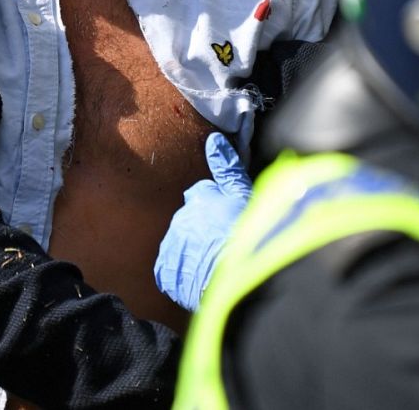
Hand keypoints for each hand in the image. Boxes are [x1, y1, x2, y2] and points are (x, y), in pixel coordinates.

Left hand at [154, 132, 251, 311]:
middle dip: (206, 230)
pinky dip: (184, 276)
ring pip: (181, 245)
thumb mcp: (245, 195)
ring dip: (195, 254)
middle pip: (191, 221)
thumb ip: (228, 169)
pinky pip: (170, 271)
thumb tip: (213, 139)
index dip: (219, 209)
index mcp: (199, 198)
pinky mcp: (167, 273)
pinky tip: (203, 280)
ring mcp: (172, 247)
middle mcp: (180, 220)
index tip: (231, 222)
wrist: (243, 279)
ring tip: (218, 267)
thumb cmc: (251, 234)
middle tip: (227, 245)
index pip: (203, 196)